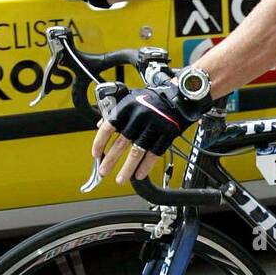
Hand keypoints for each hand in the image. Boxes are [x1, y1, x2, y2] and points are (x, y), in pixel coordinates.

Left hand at [92, 79, 210, 183]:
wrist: (180, 95)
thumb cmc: (153, 98)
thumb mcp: (131, 99)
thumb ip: (116, 112)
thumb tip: (100, 125)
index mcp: (128, 106)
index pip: (108, 127)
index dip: (100, 142)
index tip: (96, 154)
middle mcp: (140, 115)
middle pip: (121, 142)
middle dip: (110, 160)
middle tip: (104, 171)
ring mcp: (155, 125)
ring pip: (137, 151)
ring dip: (127, 168)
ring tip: (121, 179)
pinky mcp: (168, 133)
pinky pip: (154, 153)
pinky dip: (146, 166)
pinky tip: (140, 174)